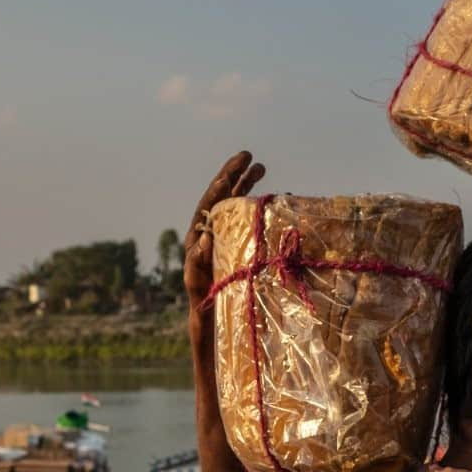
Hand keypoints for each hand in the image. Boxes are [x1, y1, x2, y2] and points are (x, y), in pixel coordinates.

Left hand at [184, 151, 266, 311]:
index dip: (221, 183)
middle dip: (235, 175)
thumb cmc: (203, 299)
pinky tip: (275, 200)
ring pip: (236, 204)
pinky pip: (248, 220)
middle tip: (249, 156)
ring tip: (261, 168)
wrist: (212, 314)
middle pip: (222, 196)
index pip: (209, 202)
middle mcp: (211, 230)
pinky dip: (260, 207)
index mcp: (198, 235)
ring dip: (247, 185)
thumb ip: (197, 260)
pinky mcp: (238, 244)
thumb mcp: (197, 281)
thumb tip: (202, 234)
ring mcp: (226, 236)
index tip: (234, 167)